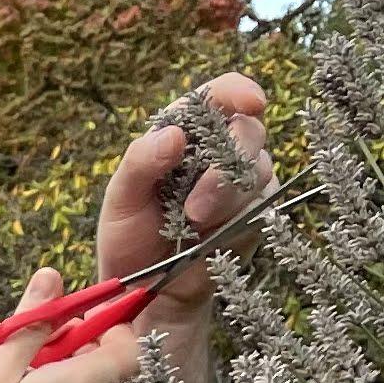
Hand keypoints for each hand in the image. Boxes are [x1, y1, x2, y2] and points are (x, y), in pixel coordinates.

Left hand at [95, 70, 273, 368]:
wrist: (148, 291)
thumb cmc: (130, 237)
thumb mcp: (122, 199)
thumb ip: (140, 162)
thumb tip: (173, 134)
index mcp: (185, 133)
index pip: (218, 96)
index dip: (237, 91)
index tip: (249, 101)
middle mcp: (218, 151)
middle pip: (248, 131)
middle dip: (228, 161)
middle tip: (195, 204)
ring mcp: (240, 182)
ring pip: (258, 170)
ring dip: (226, 196)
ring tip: (193, 222)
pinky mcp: (254, 214)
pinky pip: (261, 206)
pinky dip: (236, 220)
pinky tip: (210, 237)